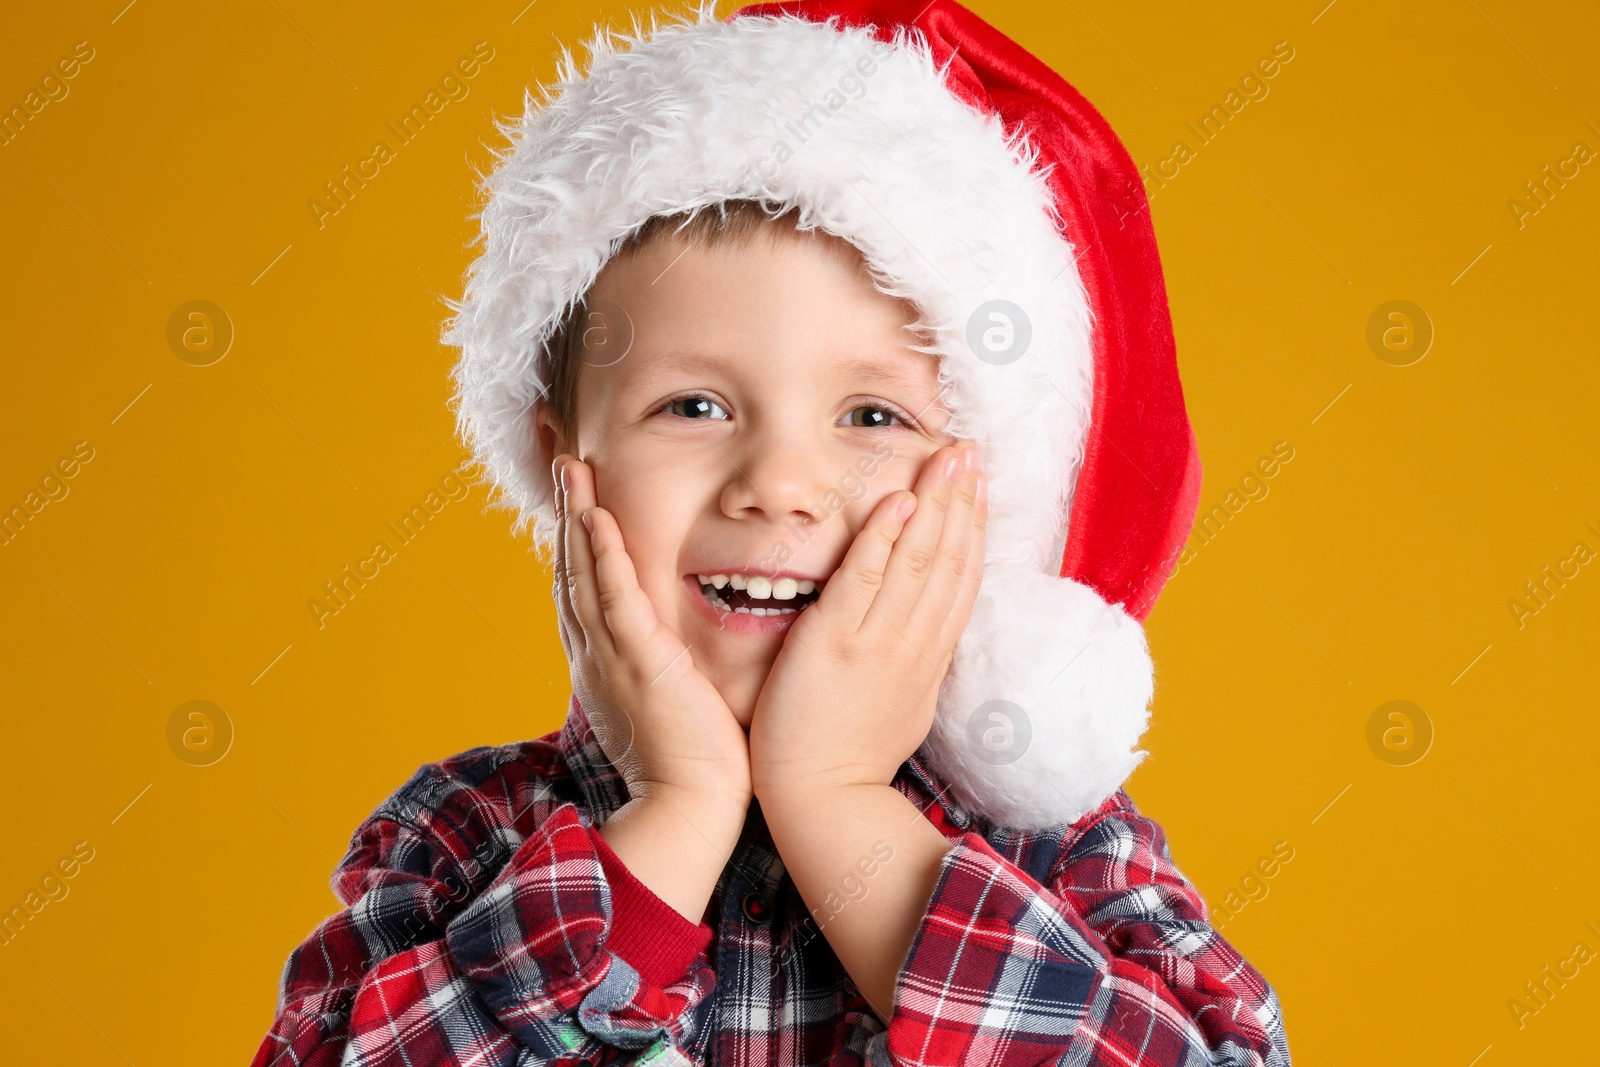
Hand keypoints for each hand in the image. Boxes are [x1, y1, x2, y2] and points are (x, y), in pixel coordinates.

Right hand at [550, 453, 752, 805]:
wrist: (689, 807)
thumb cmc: (690, 763)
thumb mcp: (666, 703)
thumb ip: (663, 668)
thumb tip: (677, 650)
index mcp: (602, 662)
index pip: (582, 588)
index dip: (574, 541)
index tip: (573, 497)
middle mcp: (595, 653)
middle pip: (572, 569)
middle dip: (565, 513)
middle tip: (562, 462)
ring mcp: (611, 656)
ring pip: (585, 573)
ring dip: (575, 516)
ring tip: (571, 467)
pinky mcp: (638, 661)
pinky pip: (614, 597)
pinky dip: (602, 554)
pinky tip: (595, 517)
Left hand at [747, 441, 987, 798]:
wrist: (822, 800)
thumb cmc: (850, 757)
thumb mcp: (904, 705)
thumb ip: (916, 659)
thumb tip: (929, 628)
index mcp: (929, 659)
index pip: (961, 582)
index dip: (972, 530)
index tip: (979, 488)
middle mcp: (913, 646)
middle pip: (949, 562)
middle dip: (962, 502)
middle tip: (971, 452)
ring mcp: (878, 643)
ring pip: (918, 563)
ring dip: (935, 505)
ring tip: (948, 459)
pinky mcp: (836, 643)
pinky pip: (865, 580)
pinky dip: (884, 538)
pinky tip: (898, 502)